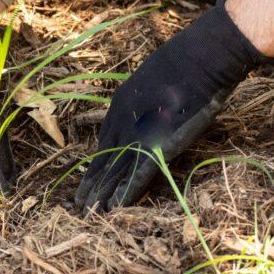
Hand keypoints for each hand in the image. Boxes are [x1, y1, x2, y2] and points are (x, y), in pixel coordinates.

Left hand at [75, 0, 269, 213]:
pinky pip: (137, 176)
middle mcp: (121, 126)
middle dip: (92, 185)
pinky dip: (125, 193)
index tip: (89, 178)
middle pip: (102, 163)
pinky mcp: (155, 148)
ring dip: (102, 194)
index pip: (102, 145)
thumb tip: (144, 109)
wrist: (194, 61)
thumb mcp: (149, 81)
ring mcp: (136, 138)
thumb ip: (142, 100)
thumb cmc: (176, 65)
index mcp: (117, 110)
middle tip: (79, 204)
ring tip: (88, 212)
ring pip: (114, 172)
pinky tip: (114, 207)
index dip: (95, 165)